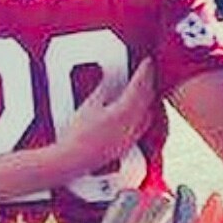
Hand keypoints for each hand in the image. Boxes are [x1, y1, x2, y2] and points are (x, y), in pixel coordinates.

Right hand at [60, 55, 155, 179]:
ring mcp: (131, 136)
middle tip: (148, 71)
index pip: (140, 86)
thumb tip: (109, 80)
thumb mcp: (89, 106)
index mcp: (124, 111)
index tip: (147, 62)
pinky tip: (139, 112)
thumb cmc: (78, 136)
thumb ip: (103, 90)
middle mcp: (132, 124)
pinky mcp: (127, 145)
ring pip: (149, 113)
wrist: (73, 160)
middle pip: (148, 98)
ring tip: (146, 89)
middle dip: (149, 83)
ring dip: (149, 99)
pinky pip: (144, 125)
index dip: (145, 71)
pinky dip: (145, 113)